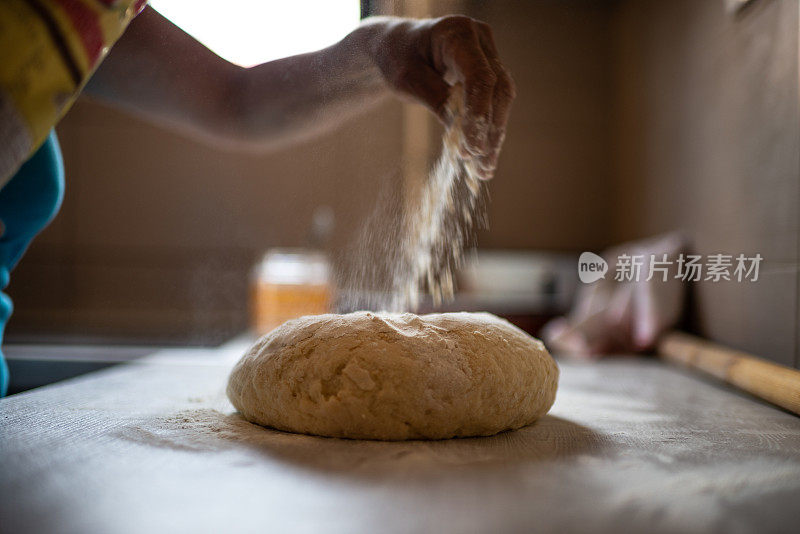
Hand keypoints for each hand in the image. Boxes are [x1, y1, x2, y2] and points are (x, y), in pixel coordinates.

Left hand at [359, 16, 515, 178]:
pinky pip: (493, 102)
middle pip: (498, 89)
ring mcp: (487, 54)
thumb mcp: (407, 79)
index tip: (473, 149)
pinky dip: (487, 129)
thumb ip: (435, 99)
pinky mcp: (487, 71)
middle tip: (481, 165)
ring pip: (500, 99)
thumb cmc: (397, 57)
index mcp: (458, 33)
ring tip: (485, 169)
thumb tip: (459, 132)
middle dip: (490, 130)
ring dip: (493, 135)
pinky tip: (483, 157)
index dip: (479, 114)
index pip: (480, 76)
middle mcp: (480, 40)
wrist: (395, 46)